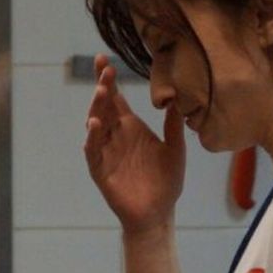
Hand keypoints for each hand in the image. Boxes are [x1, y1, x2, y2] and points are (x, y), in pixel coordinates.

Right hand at [83, 54, 185, 233]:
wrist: (158, 213)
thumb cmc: (166, 182)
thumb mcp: (176, 149)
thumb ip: (174, 125)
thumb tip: (179, 97)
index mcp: (131, 128)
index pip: (116, 98)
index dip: (109, 80)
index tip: (105, 60)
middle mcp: (115, 136)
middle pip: (104, 106)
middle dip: (102, 87)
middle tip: (106, 70)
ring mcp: (106, 152)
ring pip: (95, 125)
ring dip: (96, 108)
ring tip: (101, 92)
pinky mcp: (101, 170)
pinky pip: (93, 152)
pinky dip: (92, 139)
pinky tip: (95, 126)